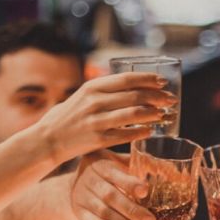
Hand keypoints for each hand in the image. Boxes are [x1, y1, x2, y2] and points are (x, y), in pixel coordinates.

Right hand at [36, 72, 176, 161]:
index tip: (163, 81)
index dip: (148, 79)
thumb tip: (135, 83)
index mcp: (93, 87)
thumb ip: (105, 89)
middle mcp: (95, 102)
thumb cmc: (70, 115)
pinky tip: (150, 131)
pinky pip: (126, 135)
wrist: (49, 139)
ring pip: (133, 115)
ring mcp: (97, 122)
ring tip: (164, 114)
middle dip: (157, 97)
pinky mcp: (98, 140)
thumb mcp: (84, 95)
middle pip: (135, 96)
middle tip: (170, 99)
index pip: (127, 79)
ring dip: (153, 114)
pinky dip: (141, 132)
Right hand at [71, 151, 156, 219]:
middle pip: (111, 197)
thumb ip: (145, 165)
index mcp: (100, 163)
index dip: (129, 183)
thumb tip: (176, 174)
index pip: (114, 174)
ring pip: (104, 213)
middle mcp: (89, 179)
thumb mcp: (122, 161)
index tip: (145, 191)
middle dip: (132, 211)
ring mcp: (82, 197)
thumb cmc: (109, 170)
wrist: (77, 183)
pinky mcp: (80, 213)